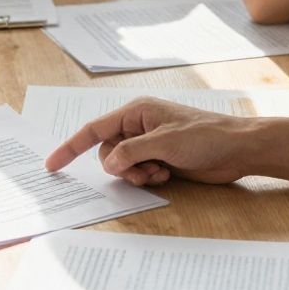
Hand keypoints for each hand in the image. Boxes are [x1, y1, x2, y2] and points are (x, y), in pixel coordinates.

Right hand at [45, 97, 251, 185]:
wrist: (237, 149)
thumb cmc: (205, 136)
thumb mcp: (164, 143)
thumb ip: (131, 152)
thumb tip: (109, 164)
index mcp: (135, 112)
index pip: (94, 129)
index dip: (70, 147)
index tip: (51, 165)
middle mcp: (138, 126)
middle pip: (108, 152)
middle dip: (121, 167)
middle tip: (144, 171)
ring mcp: (149, 143)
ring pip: (122, 165)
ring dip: (136, 174)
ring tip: (159, 173)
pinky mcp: (159, 158)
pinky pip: (138, 172)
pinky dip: (147, 177)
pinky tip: (166, 175)